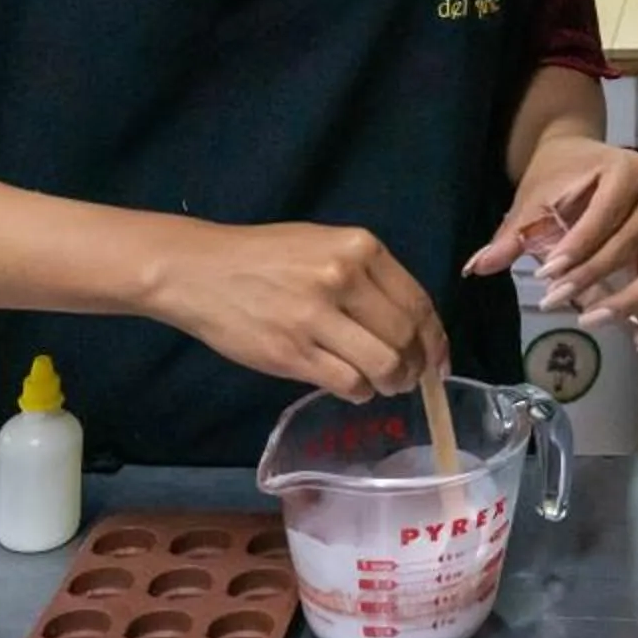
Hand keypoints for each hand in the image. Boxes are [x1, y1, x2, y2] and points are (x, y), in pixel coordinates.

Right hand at [143, 222, 448, 401]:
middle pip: (405, 338)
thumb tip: (411, 325)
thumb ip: (368, 276)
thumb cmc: (264, 257)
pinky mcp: (292, 352)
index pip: (418, 303)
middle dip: (416, 367)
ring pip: (383, 365)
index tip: (439, 362)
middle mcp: (343, 278)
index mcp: (359, 248)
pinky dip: (360, 392)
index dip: (436, 340)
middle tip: (409, 378)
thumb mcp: (324, 245)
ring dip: (392, 383)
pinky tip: (354, 387)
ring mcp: (316, 316)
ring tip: (384, 385)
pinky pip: (347, 383)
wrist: (199, 270)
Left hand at [465, 134, 637, 348]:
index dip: (578, 248)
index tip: (546, 274)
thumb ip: (514, 233)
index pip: (605, 216)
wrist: (581, 159)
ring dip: (627, 301)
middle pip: (632, 245)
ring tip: (590, 320)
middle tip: (554, 299)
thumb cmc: (558, 174)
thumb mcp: (533, 197)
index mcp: (627, 171)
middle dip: (592, 275)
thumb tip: (479, 267)